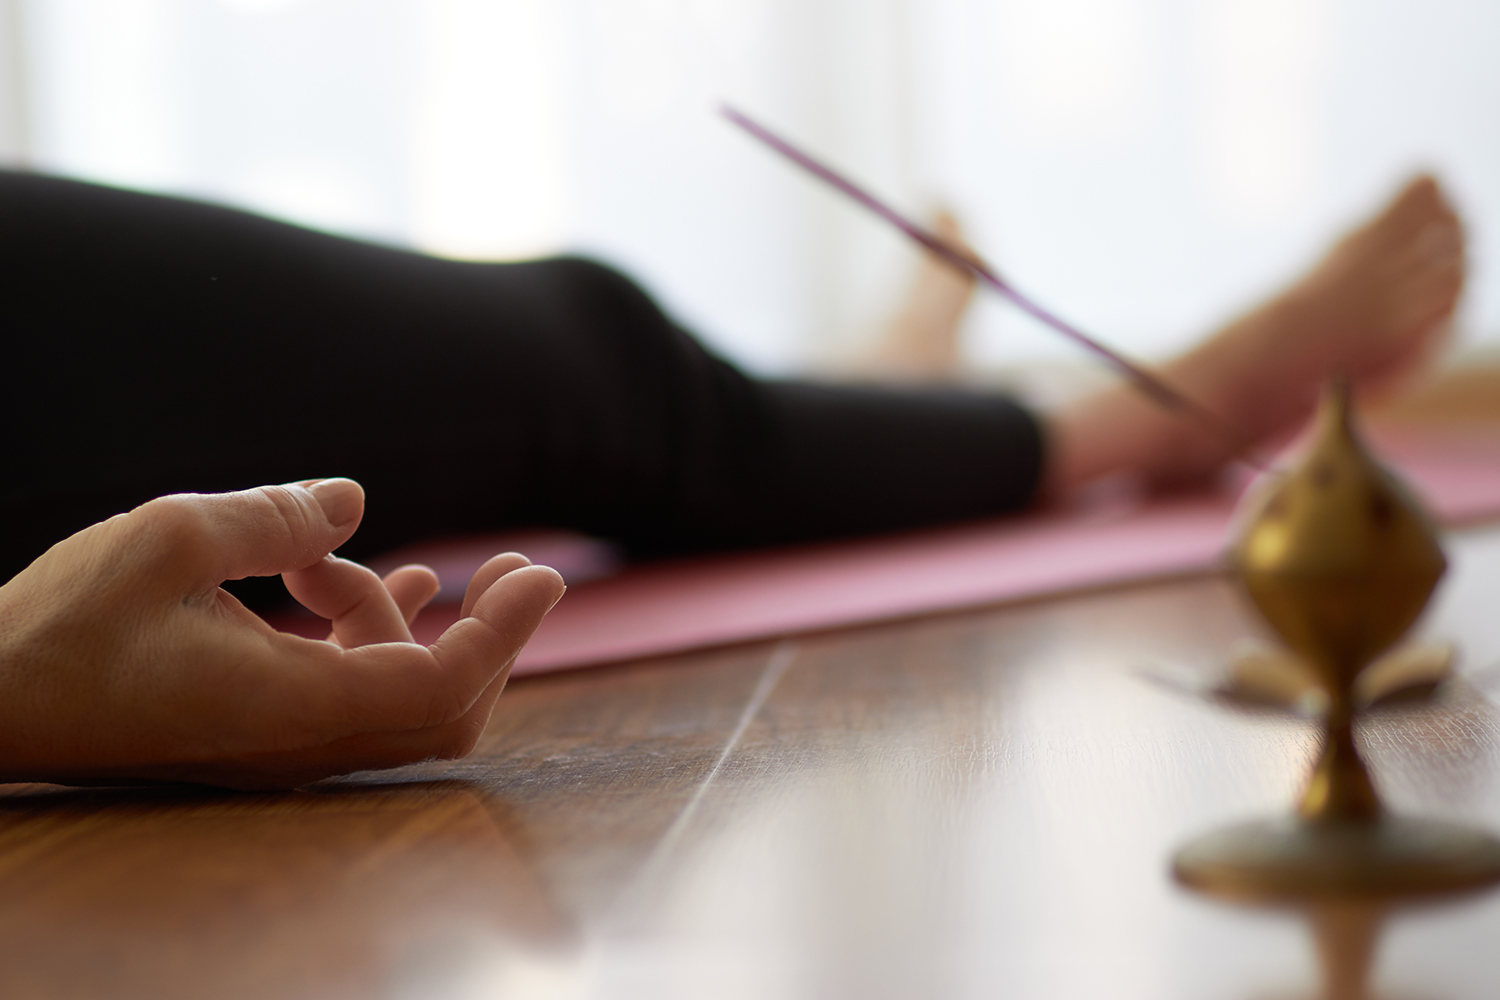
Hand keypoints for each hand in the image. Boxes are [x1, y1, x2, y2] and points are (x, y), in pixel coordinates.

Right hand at [0, 479, 564, 788]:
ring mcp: (281, 747)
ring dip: (402, 621)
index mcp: (291, 707)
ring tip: (331, 554)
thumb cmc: (59, 628)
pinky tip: (363, 580)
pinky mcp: (258, 732)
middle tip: (515, 564)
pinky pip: (352, 692)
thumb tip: (356, 501)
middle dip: (492, 636)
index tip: (544, 573)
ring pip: (395, 695)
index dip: (506, 632)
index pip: (440, 686)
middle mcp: (301, 744)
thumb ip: (276, 519)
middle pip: (444, 707)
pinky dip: (372, 635)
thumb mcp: (167, 539)